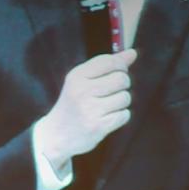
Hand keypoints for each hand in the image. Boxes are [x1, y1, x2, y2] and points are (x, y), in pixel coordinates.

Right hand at [35, 49, 136, 173]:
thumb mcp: (83, 81)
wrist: (55, 136)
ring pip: (125, 98)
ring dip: (121, 103)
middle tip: (112, 92)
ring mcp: (90, 110)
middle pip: (122, 79)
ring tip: (108, 107)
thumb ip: (107, 65)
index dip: (121, 66)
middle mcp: (82, 91)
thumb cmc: (74, 105)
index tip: (117, 72)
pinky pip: (124, 115)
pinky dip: (120, 117)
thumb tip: (132, 53)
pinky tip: (107, 119)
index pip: (110, 61)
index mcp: (77, 76)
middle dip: (123, 85)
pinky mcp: (97, 127)